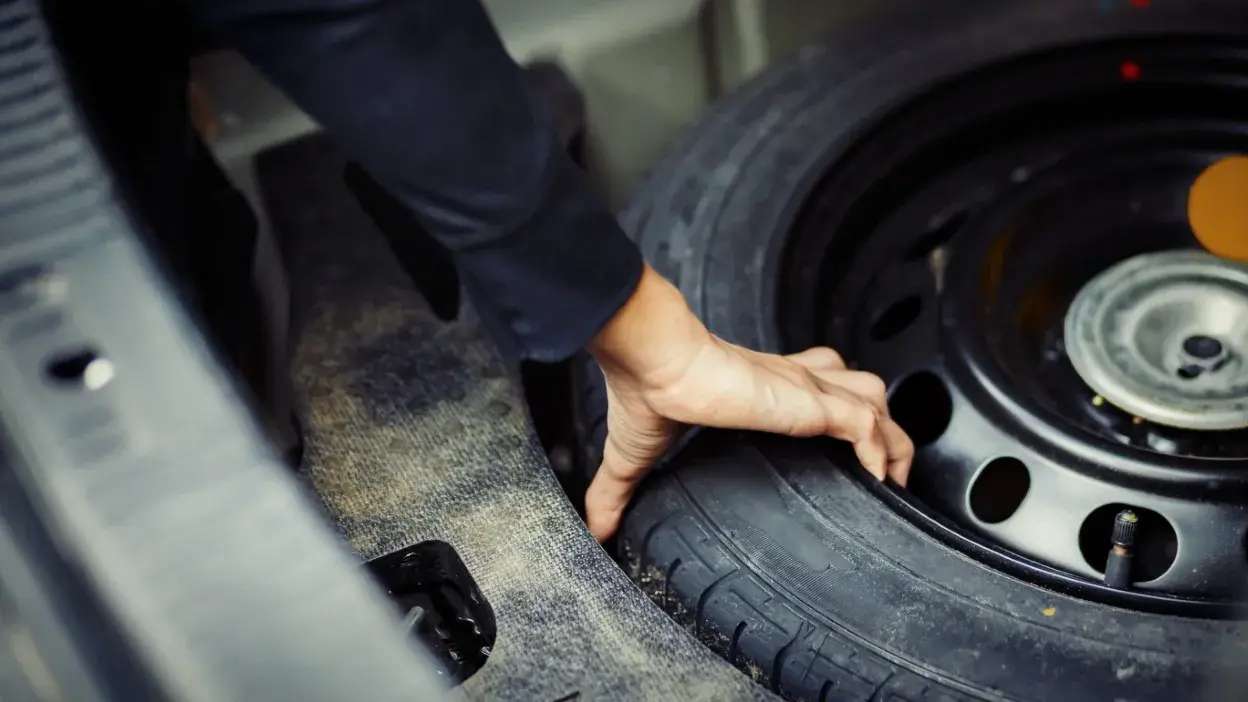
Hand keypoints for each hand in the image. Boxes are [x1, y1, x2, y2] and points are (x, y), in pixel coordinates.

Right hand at [584, 264, 913, 540]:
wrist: (652, 358)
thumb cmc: (646, 388)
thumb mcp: (635, 454)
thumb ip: (619, 490)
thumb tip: (595, 527)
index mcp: (759, 386)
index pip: (816, 382)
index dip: (836, 409)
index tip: (842, 450)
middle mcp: (790, 381)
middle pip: (860, 388)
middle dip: (881, 429)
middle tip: (881, 475)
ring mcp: (803, 388)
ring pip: (876, 399)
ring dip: (892, 438)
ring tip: (891, 479)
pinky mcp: (807, 400)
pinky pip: (867, 423)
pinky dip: (880, 451)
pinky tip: (878, 481)